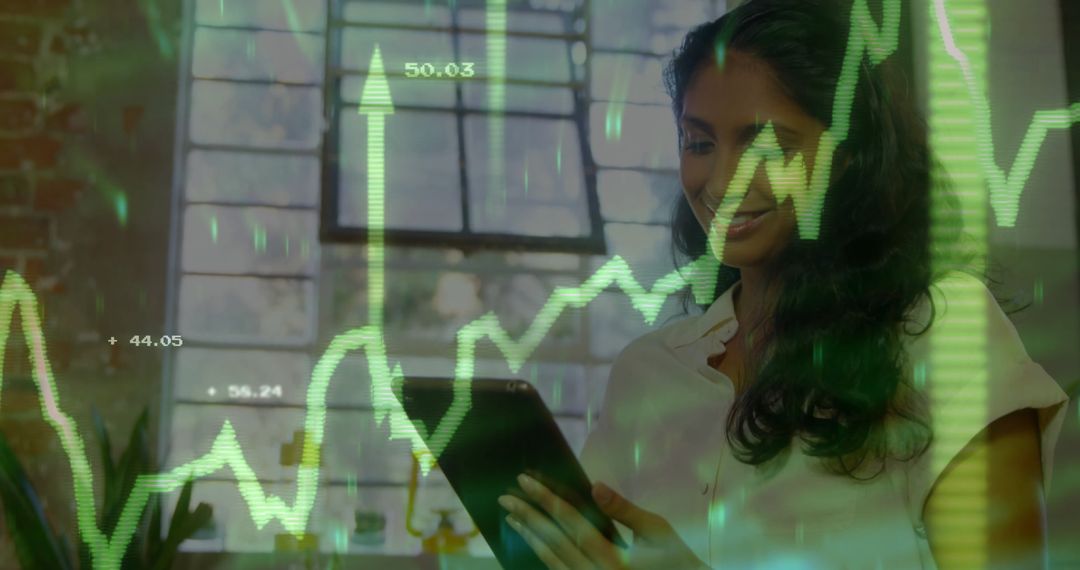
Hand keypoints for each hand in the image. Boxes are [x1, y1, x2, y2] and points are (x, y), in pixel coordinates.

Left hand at [498, 473, 707, 569]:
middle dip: (529, 518)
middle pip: (555, 544)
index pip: (572, 524)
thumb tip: (594, 486)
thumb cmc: (678, 560)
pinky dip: (545, 557)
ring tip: (513, 518)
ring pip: (553, 563)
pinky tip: (533, 542)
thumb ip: (624, 510)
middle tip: (505, 498)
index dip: (547, 500)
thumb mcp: (658, 532)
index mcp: (615, 560)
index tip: (525, 480)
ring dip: (530, 539)